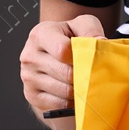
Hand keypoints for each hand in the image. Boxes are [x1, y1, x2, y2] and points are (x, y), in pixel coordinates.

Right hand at [20, 14, 105, 129]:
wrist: (52, 56)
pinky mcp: (31, 95)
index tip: (91, 56)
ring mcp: (28, 77)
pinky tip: (75, 91)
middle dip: (84, 75)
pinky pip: (59, 104)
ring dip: (80, 89)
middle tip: (94, 73)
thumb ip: (91, 29)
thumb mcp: (80, 25)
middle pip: (66, 73)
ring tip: (84, 81)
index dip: (82, 56)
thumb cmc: (68, 39)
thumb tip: (100, 42)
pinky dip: (72, 101)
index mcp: (40, 34)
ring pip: (65, 90)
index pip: (63, 50)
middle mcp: (29, 56)